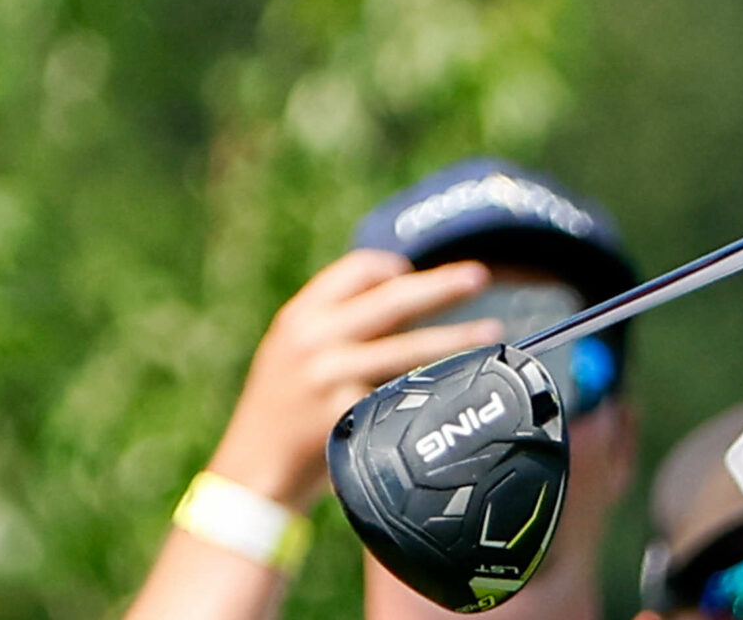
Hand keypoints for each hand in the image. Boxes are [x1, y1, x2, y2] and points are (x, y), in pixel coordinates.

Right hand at [205, 251, 504, 511]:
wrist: (250, 476)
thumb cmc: (280, 413)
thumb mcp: (290, 353)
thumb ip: (334, 323)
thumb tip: (400, 289)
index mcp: (299, 317)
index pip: (356, 270)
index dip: (392, 267)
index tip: (418, 271)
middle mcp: (314, 340)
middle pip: (393, 299)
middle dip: (441, 285)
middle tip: (478, 276)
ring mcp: (331, 377)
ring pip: (410, 347)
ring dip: (458, 337)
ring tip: (492, 331)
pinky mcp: (349, 415)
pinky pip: (406, 392)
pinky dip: (438, 383)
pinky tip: (463, 383)